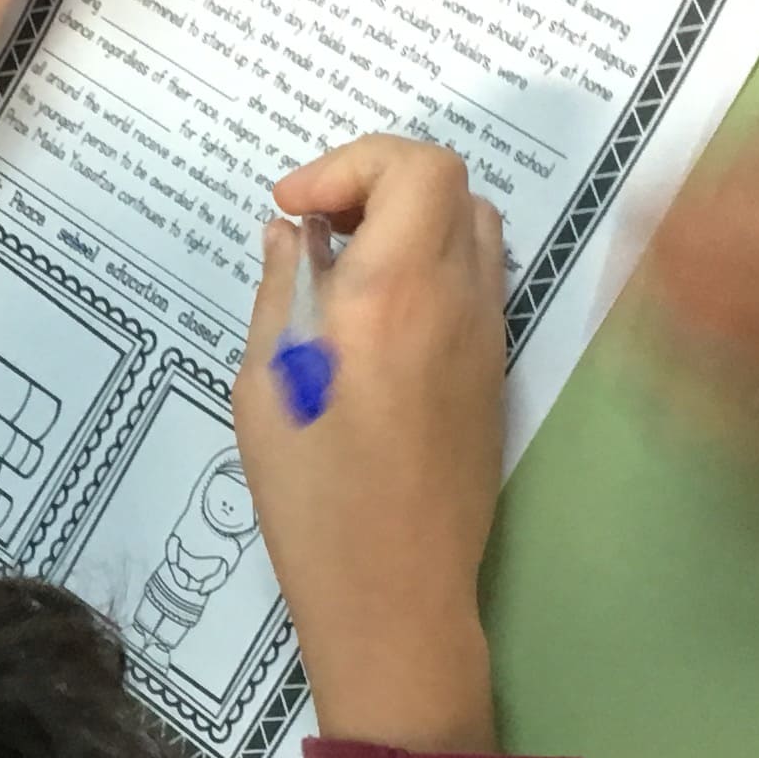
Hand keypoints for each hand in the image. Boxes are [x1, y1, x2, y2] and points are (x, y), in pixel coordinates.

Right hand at [235, 138, 507, 755]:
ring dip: (406, 220)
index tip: (292, 209)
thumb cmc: (316, 502)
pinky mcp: (495, 369)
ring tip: (343, 267)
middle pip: (448, 182)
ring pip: (471, 224)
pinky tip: (374, 316)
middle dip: (374, 182)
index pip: (415, 167)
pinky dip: (428, 263)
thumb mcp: (263, 388)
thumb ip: (280, 292)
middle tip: (315, 228)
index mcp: (394, 295)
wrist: (397, 594)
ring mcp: (487, 335)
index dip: (349, 163)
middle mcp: (456, 301)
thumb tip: (287, 233)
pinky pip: (475, 278)